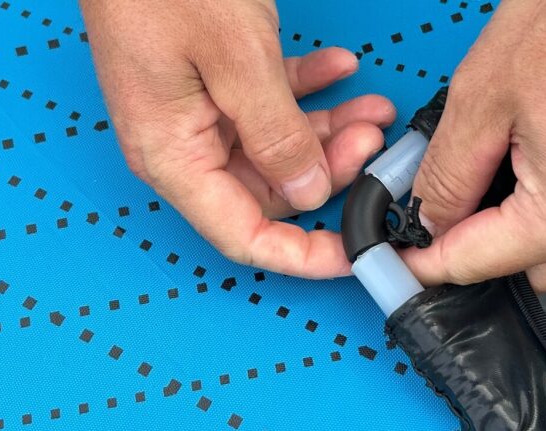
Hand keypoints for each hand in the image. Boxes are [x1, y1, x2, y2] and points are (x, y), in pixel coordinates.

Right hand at [80, 0, 395, 277]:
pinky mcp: (214, 81)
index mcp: (174, 156)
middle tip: (370, 140)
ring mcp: (200, 112)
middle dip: (329, 171)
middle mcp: (185, 144)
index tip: (351, 252)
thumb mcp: (236, 61)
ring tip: (371, 108)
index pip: (243, 236)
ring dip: (329, 130)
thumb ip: (276, 134)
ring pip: (279, 147)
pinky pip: (271, 104)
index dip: (302, 254)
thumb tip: (308, 190)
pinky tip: (339, 69)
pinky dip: (309, 92)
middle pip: (270, 189)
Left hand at [403, 0, 545, 291]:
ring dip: (531, 222)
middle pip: (529, 268)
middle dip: (485, 243)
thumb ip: (448, 173)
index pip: (477, 264)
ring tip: (510, 157)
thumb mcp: (484, 96)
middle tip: (453, 196)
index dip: (429, 262)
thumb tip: (432, 215)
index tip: (407, 259)